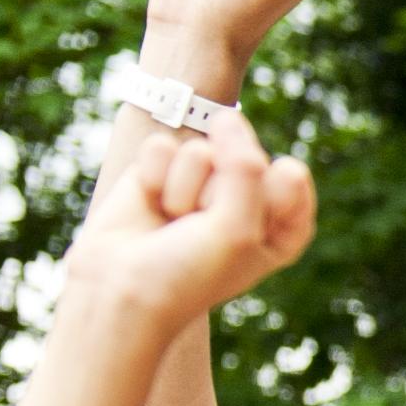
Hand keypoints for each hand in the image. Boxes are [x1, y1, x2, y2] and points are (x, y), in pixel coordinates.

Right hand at [68, 116, 318, 336]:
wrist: (117, 291)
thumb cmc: (186, 273)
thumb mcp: (236, 229)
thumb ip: (245, 166)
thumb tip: (226, 114)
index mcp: (285, 223)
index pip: (288, 176)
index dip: (256, 203)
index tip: (235, 237)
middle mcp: (248, 199)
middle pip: (245, 157)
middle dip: (214, 195)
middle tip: (196, 231)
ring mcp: (205, 182)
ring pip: (202, 149)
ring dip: (181, 189)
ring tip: (171, 220)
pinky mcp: (164, 169)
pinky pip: (163, 146)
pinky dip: (152, 176)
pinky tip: (149, 204)